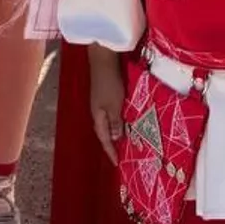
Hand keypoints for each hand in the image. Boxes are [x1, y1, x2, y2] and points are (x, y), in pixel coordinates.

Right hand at [88, 45, 125, 163]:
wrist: (104, 59)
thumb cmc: (109, 83)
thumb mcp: (113, 104)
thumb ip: (115, 121)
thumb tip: (117, 138)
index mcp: (97, 116)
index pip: (104, 138)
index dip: (110, 151)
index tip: (117, 164)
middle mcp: (97, 111)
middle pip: (105, 131)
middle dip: (112, 144)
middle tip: (122, 154)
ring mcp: (101, 102)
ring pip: (109, 122)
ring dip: (117, 131)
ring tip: (127, 140)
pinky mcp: (107, 93)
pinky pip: (113, 112)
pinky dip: (119, 119)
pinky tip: (126, 120)